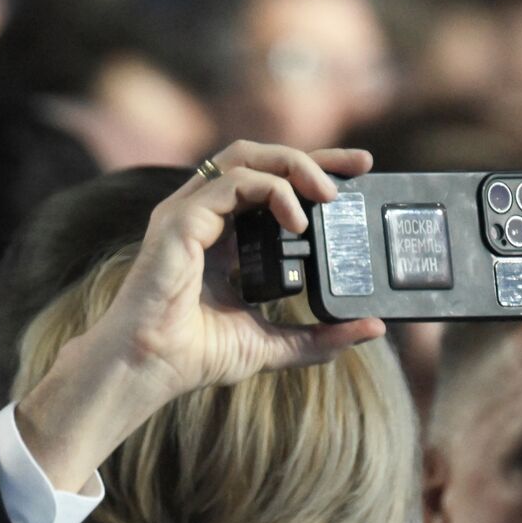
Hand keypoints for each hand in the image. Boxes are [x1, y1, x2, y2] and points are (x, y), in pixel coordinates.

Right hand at [14, 141, 386, 492]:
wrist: (150, 368)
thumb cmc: (195, 356)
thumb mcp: (274, 344)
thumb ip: (320, 336)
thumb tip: (372, 328)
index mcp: (222, 235)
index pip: (270, 183)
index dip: (314, 171)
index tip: (360, 173)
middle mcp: (203, 215)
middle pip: (260, 157)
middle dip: (314, 153)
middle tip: (361, 164)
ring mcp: (187, 212)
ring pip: (244, 157)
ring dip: (294, 165)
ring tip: (329, 194)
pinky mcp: (179, 220)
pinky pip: (231, 183)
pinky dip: (270, 191)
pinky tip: (296, 220)